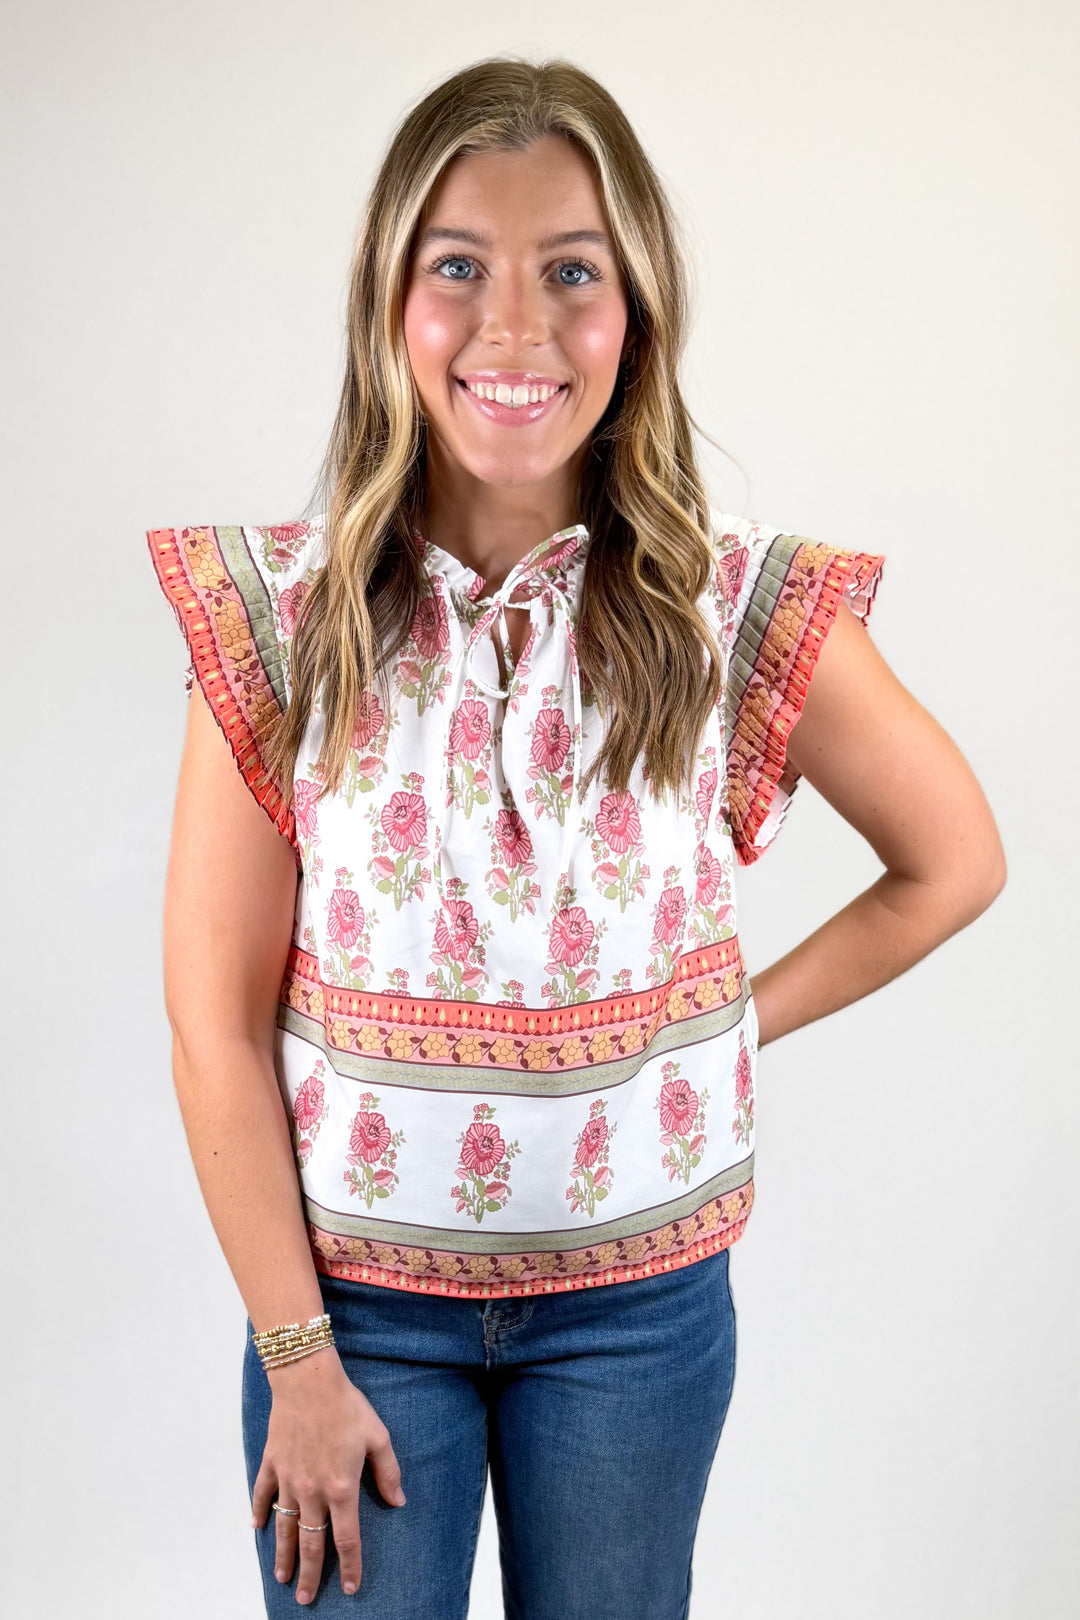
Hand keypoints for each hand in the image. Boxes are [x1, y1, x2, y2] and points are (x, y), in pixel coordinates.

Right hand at [250, 1347, 405, 1603]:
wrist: (308, 1381)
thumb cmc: (346, 1406)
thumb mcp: (378, 1436)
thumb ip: (388, 1472)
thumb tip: (398, 1501)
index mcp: (341, 1488)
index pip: (347, 1538)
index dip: (350, 1565)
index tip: (351, 1587)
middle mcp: (312, 1492)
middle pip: (310, 1544)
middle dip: (310, 1575)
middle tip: (305, 1599)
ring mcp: (289, 1480)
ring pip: (284, 1528)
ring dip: (282, 1555)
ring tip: (282, 1578)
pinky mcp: (272, 1464)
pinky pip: (263, 1494)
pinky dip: (260, 1512)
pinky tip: (258, 1528)